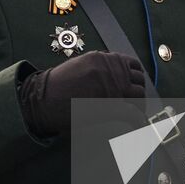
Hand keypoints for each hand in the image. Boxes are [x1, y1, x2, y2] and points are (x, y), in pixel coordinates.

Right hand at [19, 51, 145, 137]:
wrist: (44, 99)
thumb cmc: (58, 84)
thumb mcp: (79, 65)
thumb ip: (99, 67)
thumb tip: (114, 75)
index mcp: (103, 58)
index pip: (132, 64)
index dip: (135, 76)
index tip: (134, 85)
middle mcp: (110, 70)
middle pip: (138, 80)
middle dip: (139, 92)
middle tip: (136, 102)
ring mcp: (111, 87)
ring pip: (139, 95)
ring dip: (140, 105)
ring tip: (137, 114)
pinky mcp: (110, 106)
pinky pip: (132, 113)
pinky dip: (137, 120)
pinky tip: (137, 124)